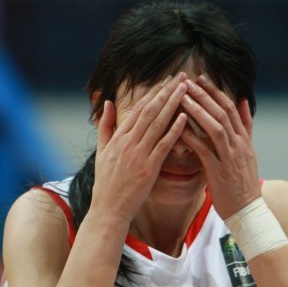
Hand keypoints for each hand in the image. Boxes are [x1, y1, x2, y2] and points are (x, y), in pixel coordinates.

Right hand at [91, 74, 187, 223]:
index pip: (138, 109)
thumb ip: (105, 126)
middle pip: (150, 110)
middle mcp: (128, 142)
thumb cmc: (106, 184)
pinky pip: (163, 145)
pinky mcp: (148, 168)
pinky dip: (174, 130)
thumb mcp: (101, 152)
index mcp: (118, 137)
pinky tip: (185, 117)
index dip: (153, 92)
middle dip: (166, 91)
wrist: (108, 210)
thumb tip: (109, 103)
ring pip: (158, 123)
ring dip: (173, 104)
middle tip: (181, 77)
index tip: (166, 80)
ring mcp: (138, 154)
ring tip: (186, 89)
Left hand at [180, 75, 260, 218]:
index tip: (201, 78)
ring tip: (183, 97)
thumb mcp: (248, 151)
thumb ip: (245, 126)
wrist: (248, 211)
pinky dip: (193, 138)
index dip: (215, 92)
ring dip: (199, 111)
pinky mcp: (219, 172)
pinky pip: (205, 151)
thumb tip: (242, 101)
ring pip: (215, 128)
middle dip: (205, 95)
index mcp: (244, 140)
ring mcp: (230, 158)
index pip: (230, 108)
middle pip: (223, 113)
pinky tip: (179, 129)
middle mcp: (239, 145)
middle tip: (188, 80)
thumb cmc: (242, 183)